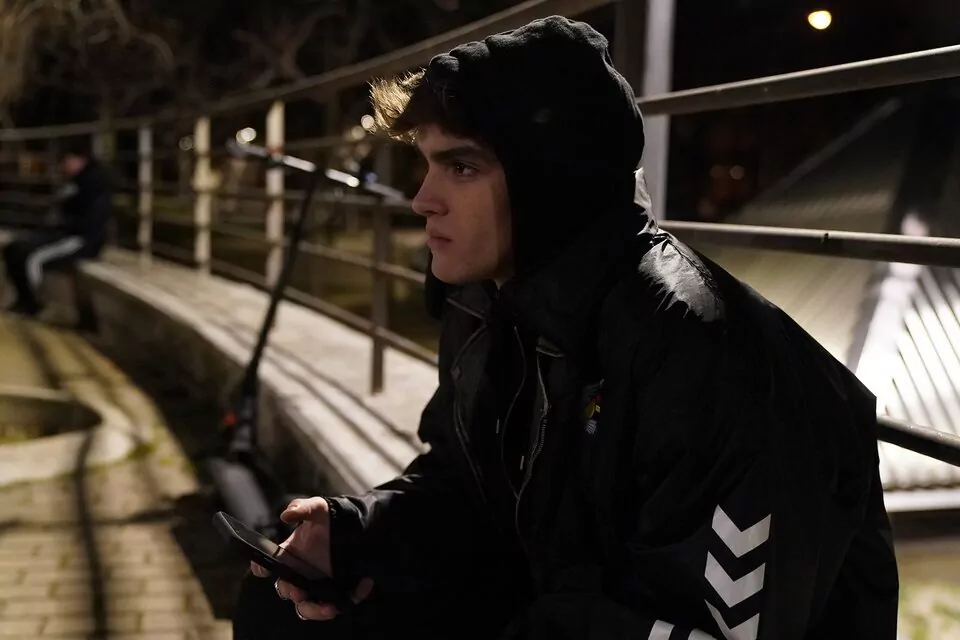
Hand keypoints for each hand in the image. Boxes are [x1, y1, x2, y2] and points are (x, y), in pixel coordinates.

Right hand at [251, 497, 373, 620]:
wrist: (357, 524)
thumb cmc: (330, 517)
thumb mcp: (318, 507)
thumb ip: (302, 508)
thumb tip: (286, 515)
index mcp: (289, 556)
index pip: (267, 565)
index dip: (262, 568)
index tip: (264, 570)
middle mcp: (300, 573)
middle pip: (288, 591)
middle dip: (292, 593)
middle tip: (299, 592)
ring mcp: (319, 584)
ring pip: (309, 607)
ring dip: (316, 611)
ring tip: (330, 608)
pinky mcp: (339, 590)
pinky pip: (344, 600)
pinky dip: (353, 596)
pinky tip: (364, 584)